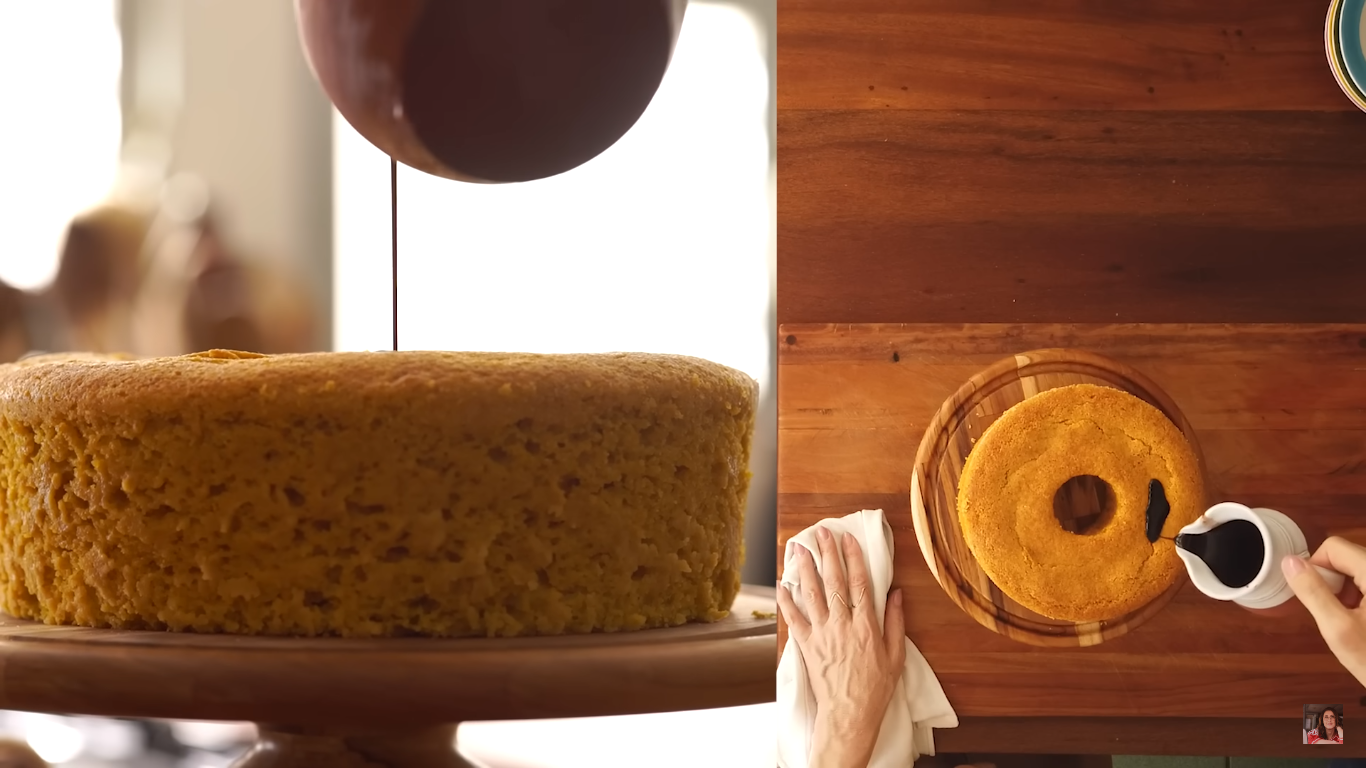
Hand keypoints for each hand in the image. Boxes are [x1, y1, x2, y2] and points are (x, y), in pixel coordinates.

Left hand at [777, 527, 906, 767]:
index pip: (860, 583)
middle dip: (827, 553)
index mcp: (866, 625)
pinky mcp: (806, 645)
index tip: (848, 539)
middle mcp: (842, 624)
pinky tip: (782, 584)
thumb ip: (896, 623)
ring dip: (805, 568)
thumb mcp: (896, 656)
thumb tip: (896, 594)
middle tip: (822, 533)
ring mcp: (822, 633)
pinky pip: (793, 618)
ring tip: (798, 548)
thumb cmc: (876, 687)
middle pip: (834, 581)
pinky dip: (787, 601)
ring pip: (811, 594)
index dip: (854, 558)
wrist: (849, 714)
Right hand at [1282, 536, 1365, 684]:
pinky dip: (1362, 596)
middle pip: (1348, 556)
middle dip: (1334, 582)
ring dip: (1348, 590)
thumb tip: (1289, 562)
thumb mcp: (1338, 629)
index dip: (1316, 568)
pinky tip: (1365, 622)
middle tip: (1337, 615)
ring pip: (1359, 569)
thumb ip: (1312, 592)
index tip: (1317, 598)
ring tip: (1353, 621)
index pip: (1334, 547)